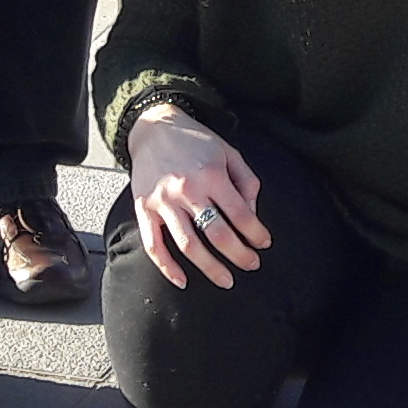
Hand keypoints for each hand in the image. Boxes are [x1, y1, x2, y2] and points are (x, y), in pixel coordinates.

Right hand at [126, 103, 270, 289]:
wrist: (153, 127)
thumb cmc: (196, 141)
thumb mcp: (228, 152)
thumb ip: (246, 182)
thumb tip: (252, 214)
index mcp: (211, 175)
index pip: (240, 214)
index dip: (255, 233)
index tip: (264, 244)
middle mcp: (187, 190)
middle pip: (217, 234)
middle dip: (239, 255)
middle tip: (252, 265)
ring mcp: (163, 202)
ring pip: (188, 245)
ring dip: (210, 268)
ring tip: (227, 281)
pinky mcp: (144, 209)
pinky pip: (154, 245)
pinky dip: (167, 267)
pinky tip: (183, 281)